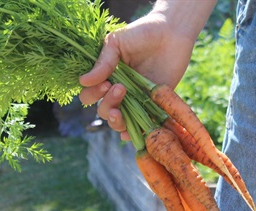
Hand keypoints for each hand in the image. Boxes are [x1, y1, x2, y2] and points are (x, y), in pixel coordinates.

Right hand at [78, 1, 215, 138]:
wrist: (172, 32)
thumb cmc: (142, 33)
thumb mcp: (116, 43)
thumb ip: (103, 63)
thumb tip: (83, 81)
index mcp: (106, 77)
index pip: (90, 95)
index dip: (93, 94)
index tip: (105, 83)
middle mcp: (119, 91)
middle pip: (103, 111)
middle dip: (107, 105)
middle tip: (119, 89)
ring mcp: (136, 100)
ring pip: (119, 122)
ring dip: (116, 121)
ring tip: (120, 112)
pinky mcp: (154, 105)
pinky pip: (142, 126)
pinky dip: (134, 133)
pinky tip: (130, 132)